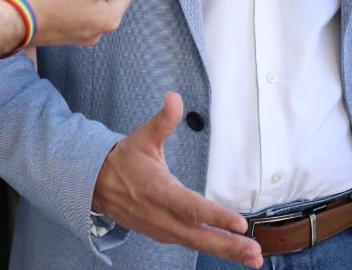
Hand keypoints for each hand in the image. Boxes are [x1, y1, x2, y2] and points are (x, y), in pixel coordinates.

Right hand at [92, 92, 261, 267]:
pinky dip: (212, 249)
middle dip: (228, 246)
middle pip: (198, 235)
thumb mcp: (143, 136)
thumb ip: (163, 120)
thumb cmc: (124, 161)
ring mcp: (162, 229)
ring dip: (225, 252)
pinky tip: (232, 252)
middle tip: (255, 253)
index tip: (239, 224)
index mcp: (157, 190)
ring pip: (197, 243)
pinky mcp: (164, 235)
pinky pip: (191, 244)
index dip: (215, 217)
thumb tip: (174, 97)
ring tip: (253, 258)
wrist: (97, 185)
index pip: (190, 207)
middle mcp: (161, 216)